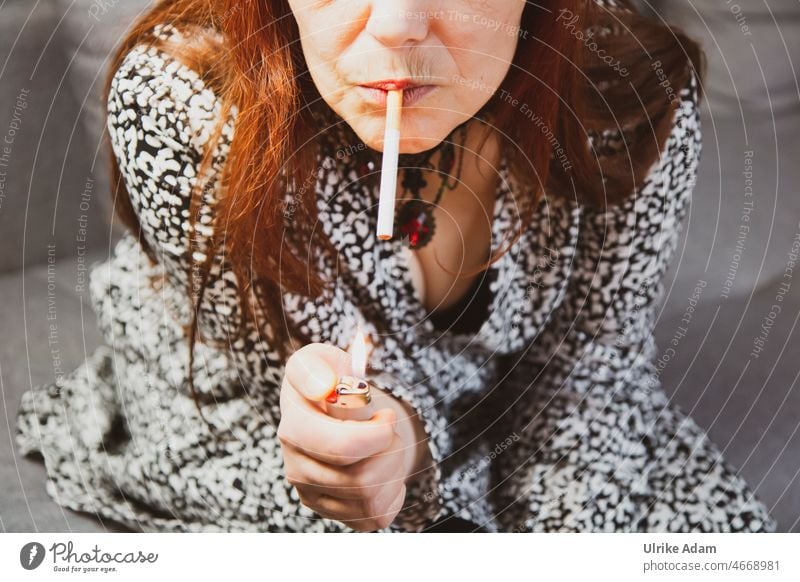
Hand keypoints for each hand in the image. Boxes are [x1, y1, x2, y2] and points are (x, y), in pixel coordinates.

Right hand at [277, 342, 418, 530]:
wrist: (333, 406)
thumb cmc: (330, 381)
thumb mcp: (320, 359)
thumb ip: (316, 367)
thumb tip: (323, 387)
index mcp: (293, 426)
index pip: (344, 448)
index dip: (380, 434)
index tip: (384, 415)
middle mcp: (294, 465)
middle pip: (363, 479)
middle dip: (390, 451)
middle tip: (388, 429)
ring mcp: (310, 493)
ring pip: (370, 499)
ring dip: (392, 469)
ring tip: (385, 447)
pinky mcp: (328, 512)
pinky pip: (373, 518)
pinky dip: (390, 494)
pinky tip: (382, 471)